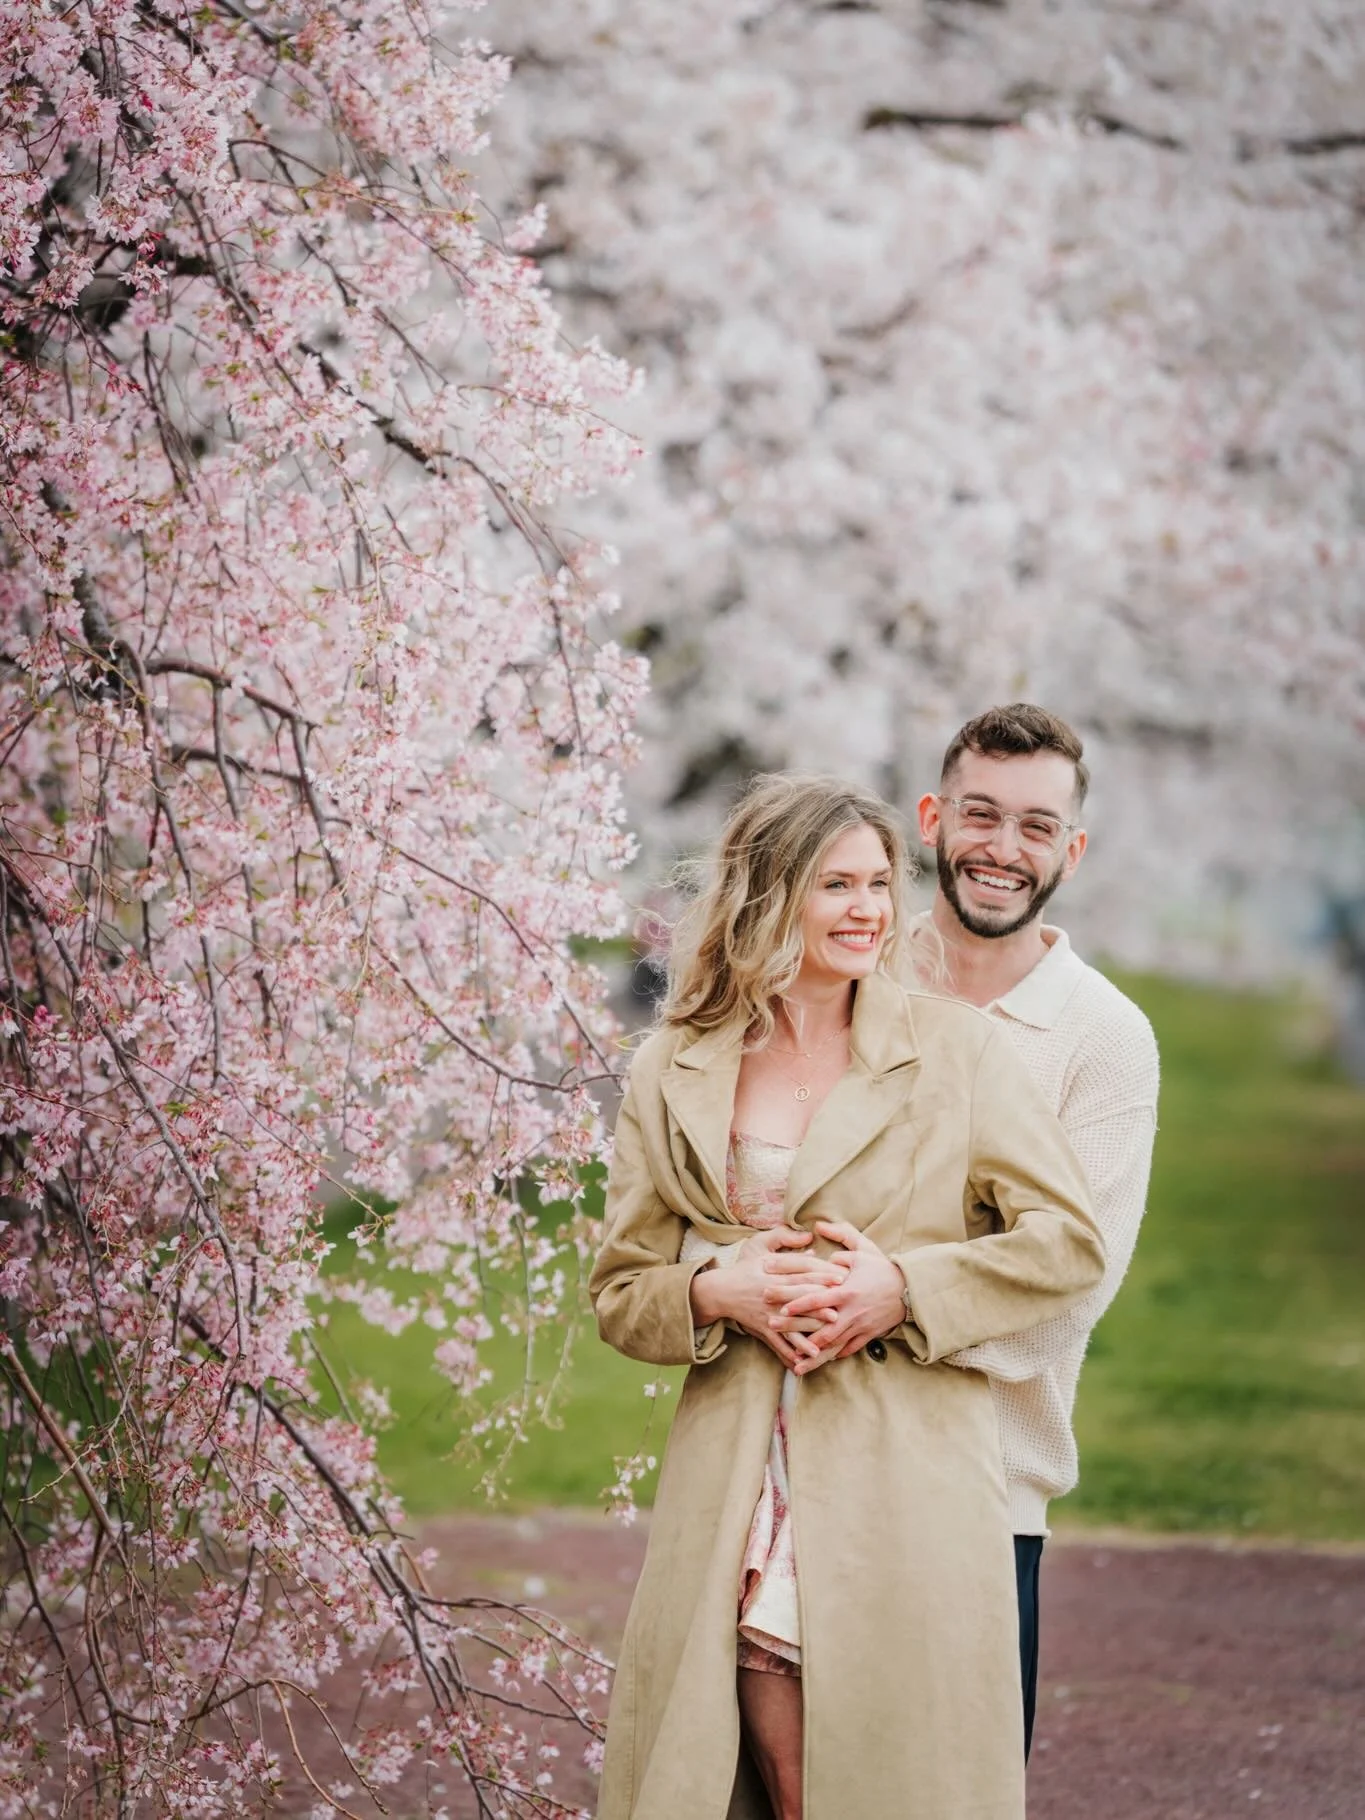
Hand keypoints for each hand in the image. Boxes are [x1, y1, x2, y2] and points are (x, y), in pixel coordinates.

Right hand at [690, 1227, 843, 1368]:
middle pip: (799, 1298)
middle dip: (819, 1305)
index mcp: (775, 1273)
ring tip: (825, 1338)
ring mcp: (767, 1312)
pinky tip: (802, 1359)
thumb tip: (812, 1250)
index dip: (821, 1275)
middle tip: (838, 1310)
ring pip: (790, 1323)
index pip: (802, 1273)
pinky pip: (777, 1342)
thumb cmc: (745, 1270)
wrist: (721, 1290)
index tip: (840, 1278)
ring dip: (808, 1331)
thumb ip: (789, 1253)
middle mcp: (772, 1293)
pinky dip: (788, 1351)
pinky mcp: (762, 1327)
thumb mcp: (763, 1254)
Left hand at [782, 1220, 905, 1374]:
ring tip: (795, 1364)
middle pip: (819, 1326)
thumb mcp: (864, 1249)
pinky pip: (848, 1349)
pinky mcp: (867, 1335)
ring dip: (813, 1355)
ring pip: (832, 1345)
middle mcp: (851, 1312)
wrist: (911, 1291)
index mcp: (847, 1291)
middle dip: (794, 1329)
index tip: (779, 1306)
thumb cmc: (883, 1269)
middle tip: (771, 1328)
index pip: (817, 1298)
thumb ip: (841, 1237)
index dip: (797, 1303)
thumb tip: (819, 1228)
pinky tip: (819, 1360)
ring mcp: (859, 1326)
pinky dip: (833, 1355)